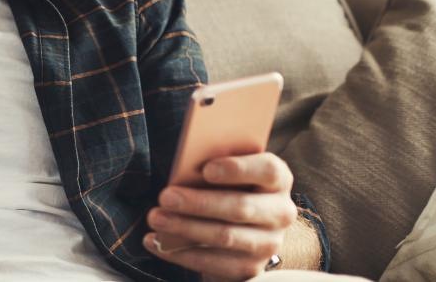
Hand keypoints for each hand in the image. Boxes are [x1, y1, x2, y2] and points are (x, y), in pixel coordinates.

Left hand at [144, 152, 297, 280]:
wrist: (240, 229)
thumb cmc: (225, 188)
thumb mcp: (224, 173)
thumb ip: (212, 166)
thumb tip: (184, 168)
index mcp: (277, 180)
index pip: (267, 170)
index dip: (238, 169)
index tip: (207, 169)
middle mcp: (280, 212)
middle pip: (241, 206)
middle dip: (199, 203)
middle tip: (165, 197)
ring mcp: (268, 243)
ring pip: (226, 236)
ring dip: (185, 228)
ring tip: (155, 218)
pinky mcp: (250, 268)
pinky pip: (214, 263)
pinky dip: (180, 253)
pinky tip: (155, 242)